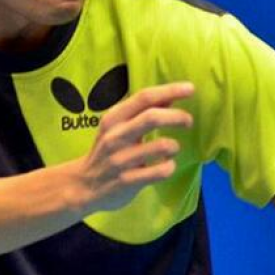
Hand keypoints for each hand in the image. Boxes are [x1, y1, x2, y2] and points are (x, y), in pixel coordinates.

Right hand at [76, 82, 193, 211]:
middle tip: (188, 121)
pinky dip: (170, 167)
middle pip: (152, 117)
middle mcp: (115, 136)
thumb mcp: (119, 127)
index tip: (190, 88)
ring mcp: (121, 160)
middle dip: (177, 117)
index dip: (170, 90)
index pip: (144, 97)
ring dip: (174, 146)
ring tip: (172, 149)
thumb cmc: (108, 151)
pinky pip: (161, 171)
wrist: (83, 186)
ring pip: (161, 146)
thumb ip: (143, 111)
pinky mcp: (128, 181)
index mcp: (114, 118)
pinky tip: (166, 166)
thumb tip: (171, 95)